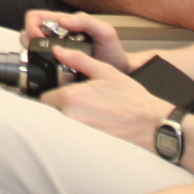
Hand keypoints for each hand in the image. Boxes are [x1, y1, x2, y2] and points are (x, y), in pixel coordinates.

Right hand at [31, 11, 128, 74]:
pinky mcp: (53, 70)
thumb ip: (87, 21)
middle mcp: (54, 38)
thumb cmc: (113, 53)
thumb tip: (62, 20)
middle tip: (41, 53)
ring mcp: (53, 54)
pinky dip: (36, 70)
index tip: (39, 38)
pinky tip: (48, 75)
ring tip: (47, 64)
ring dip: (31, 56)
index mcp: (62, 24)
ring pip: (29, 50)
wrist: (121, 76)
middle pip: (27, 34)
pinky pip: (36, 67)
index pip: (35, 17)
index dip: (32, 25)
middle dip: (29, 42)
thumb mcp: (105, 32)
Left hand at [41, 44, 173, 147]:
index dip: (52, 90)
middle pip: (51, 110)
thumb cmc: (131, 99)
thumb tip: (59, 52)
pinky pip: (73, 131)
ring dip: (69, 114)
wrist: (149, 123)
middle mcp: (70, 117)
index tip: (62, 87)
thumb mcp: (105, 71)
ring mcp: (77, 131)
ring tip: (90, 107)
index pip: (44, 96)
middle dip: (59, 102)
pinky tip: (95, 118)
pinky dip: (79, 125)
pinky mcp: (85, 142)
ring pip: (61, 121)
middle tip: (78, 97)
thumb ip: (78, 60)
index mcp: (71, 97)